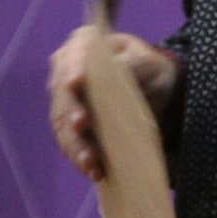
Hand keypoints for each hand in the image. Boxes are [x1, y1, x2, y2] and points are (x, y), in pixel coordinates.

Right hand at [48, 25, 183, 180]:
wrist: (154, 90)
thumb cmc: (149, 68)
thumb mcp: (147, 61)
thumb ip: (131, 62)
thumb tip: (117, 69)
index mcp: (82, 46)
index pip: (73, 56)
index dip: (72, 69)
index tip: (75, 83)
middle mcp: (66, 71)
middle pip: (63, 95)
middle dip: (72, 113)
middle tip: (82, 125)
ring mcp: (65, 101)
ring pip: (63, 125)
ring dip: (75, 145)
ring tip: (91, 164)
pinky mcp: (70, 126)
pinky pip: (70, 143)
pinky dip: (80, 158)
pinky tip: (93, 171)